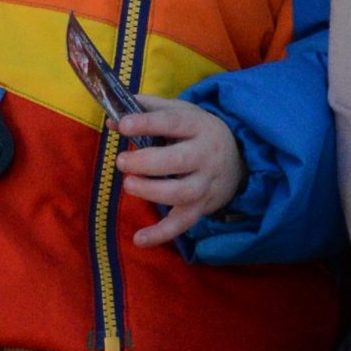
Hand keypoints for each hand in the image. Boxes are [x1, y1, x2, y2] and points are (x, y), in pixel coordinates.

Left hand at [116, 99, 245, 247]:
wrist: (238, 160)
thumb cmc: (197, 133)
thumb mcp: (181, 113)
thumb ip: (147, 111)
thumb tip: (112, 119)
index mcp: (199, 126)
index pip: (173, 122)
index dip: (147, 123)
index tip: (123, 125)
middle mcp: (206, 155)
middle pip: (178, 160)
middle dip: (146, 162)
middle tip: (121, 161)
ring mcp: (205, 184)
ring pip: (182, 193)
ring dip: (151, 191)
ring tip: (128, 184)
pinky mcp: (202, 207)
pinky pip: (183, 224)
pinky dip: (161, 234)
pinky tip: (139, 239)